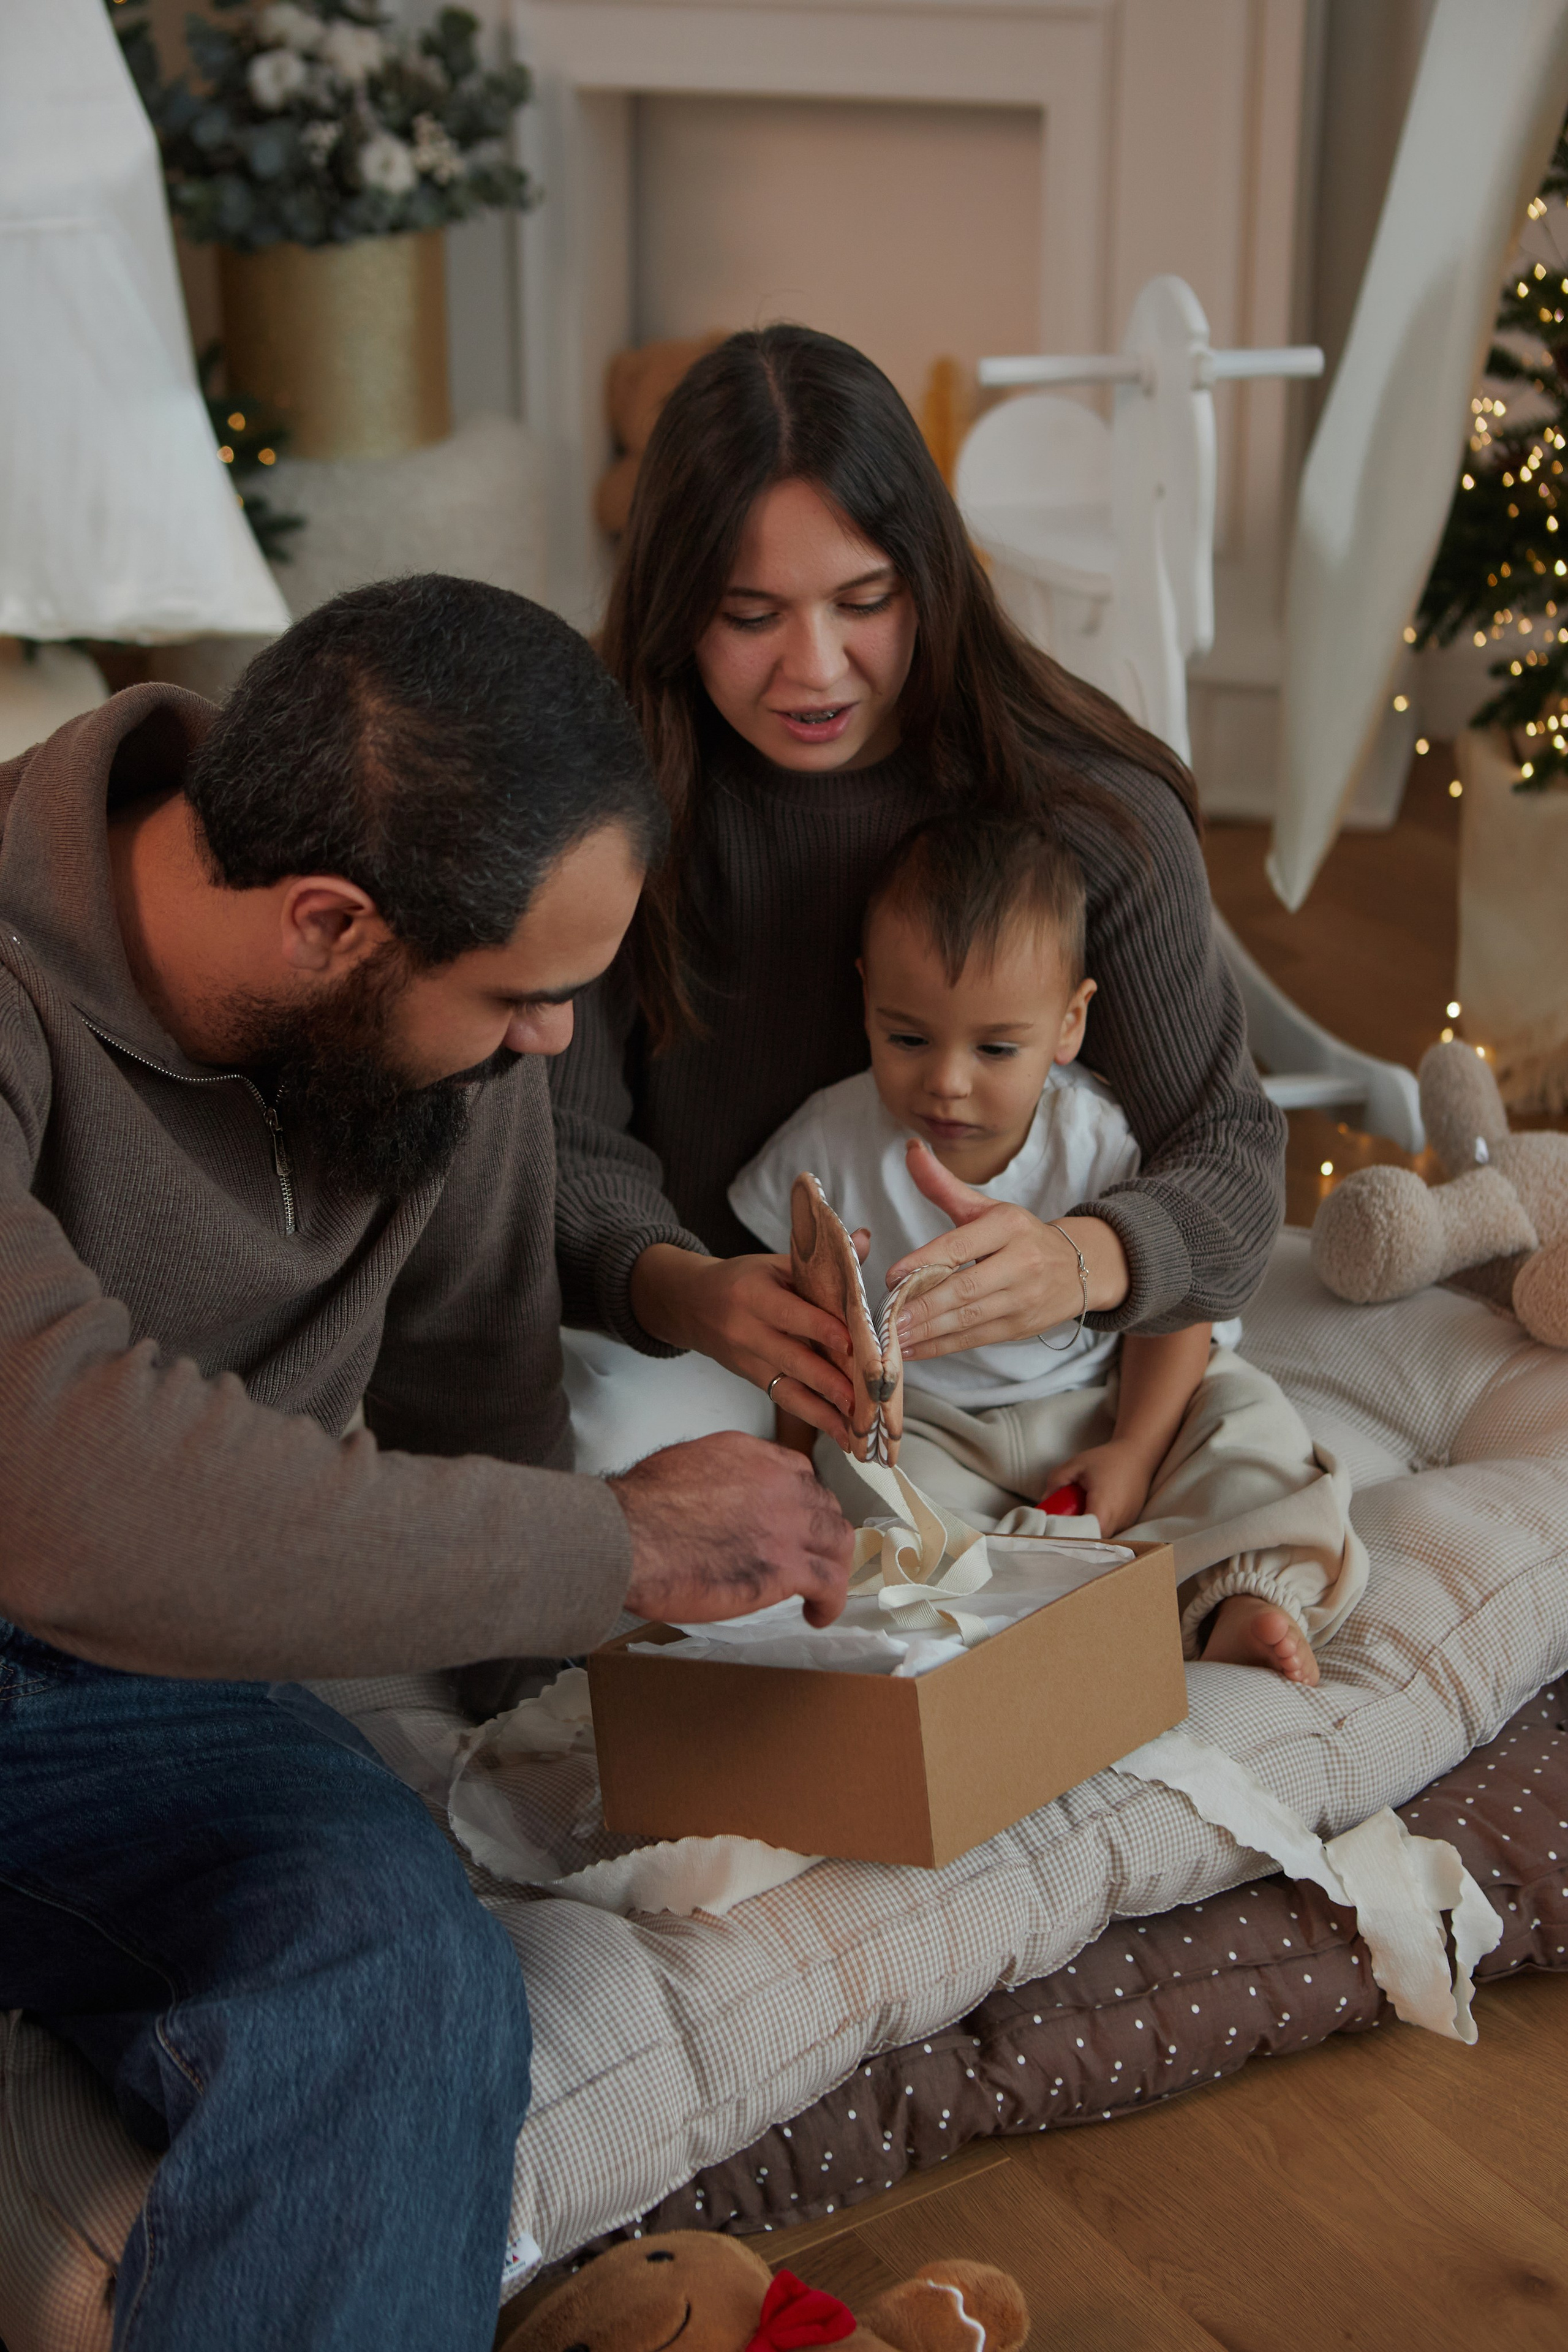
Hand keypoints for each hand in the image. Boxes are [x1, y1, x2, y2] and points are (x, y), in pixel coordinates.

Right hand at [609, 1433, 852, 1626]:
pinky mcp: (786, 1567)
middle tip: (811, 1555)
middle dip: (821, 1533)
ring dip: (834, 1564)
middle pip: (824, 1506)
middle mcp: (780, 1484)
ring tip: (824, 1587)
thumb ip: (716, 1473)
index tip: (796, 1520)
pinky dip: (830, 1601)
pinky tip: (817, 1614)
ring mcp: (788, 1524)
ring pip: (837, 1541)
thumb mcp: (684, 1463)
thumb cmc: (640, 1508)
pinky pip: (829, 1583)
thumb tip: (716, 1491)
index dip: (802, 1501)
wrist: (630, 1536)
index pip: (800, 1473)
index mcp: (754, 1457)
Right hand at [630, 1238, 870, 1449]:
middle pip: (792, 1359)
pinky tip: (841, 1432)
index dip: (822, 1329)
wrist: (690, 1305)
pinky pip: (785, 1400)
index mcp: (753, 1294)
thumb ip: (820, 1260)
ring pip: (789, 1389)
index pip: (791, 1314)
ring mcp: (748, 1361)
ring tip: (857, 1429)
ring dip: (825, 1412)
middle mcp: (747, 1332)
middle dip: (829, 1381)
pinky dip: (815, 1417)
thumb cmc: (743, 1279)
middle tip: (862, 1398)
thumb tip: (865, 1239)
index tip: (853, 1343)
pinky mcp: (752, 1379)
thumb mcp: (774, 1263)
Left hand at [885, 1141, 1129, 1359]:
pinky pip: (975, 1339)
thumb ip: (944, 1185)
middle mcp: (1021, 1262)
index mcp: (1008, 1226)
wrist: (1079, 1267)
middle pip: (965, 1288)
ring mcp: (1024, 1297)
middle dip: (924, 1306)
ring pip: (969, 1318)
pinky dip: (941, 1346)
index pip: (960, 1245)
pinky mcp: (1021, 1326)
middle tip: (889, 1317)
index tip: (892, 1276)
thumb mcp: (986, 1208)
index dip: (924, 1262)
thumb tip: (910, 1150)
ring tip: (895, 1337)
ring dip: (929, 1331)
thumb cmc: (1018, 1236)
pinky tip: (912, 1349)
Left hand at [1045, 1439, 1156, 1537]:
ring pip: (1103, 1537)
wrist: (1137, 1454)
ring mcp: (1126, 1522)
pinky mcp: (1130, 1521)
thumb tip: (1044, 1501)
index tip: (1056, 1530)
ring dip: (1090, 1532)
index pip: (1084, 1534)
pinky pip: (1112, 1531)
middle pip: (1092, 1539)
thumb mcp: (1076, 1465)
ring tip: (1078, 1517)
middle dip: (1077, 1535)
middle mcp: (1117, 1519)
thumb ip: (1056, 1481)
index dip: (1069, 1536)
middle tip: (1063, 1525)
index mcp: (1103, 1506)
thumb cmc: (1106, 1458)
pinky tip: (1093, 1514)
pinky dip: (1100, 1527)